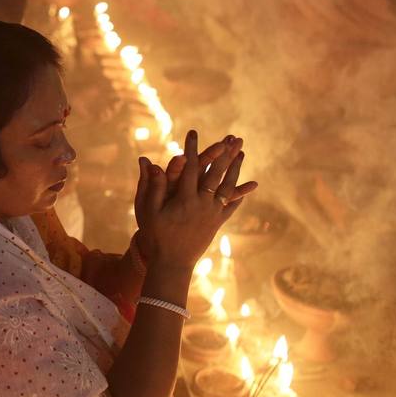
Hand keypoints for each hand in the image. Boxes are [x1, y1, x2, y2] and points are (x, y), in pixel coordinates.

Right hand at [133, 130, 256, 270]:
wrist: (172, 263)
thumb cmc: (156, 236)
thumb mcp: (148, 211)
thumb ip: (153, 186)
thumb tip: (150, 163)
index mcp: (185, 198)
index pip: (191, 167)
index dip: (192, 148)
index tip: (193, 133)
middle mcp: (202, 203)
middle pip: (216, 173)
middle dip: (224, 153)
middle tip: (232, 137)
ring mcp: (212, 214)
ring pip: (228, 187)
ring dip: (236, 169)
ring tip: (242, 154)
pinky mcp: (217, 224)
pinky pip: (231, 207)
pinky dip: (239, 195)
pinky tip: (247, 186)